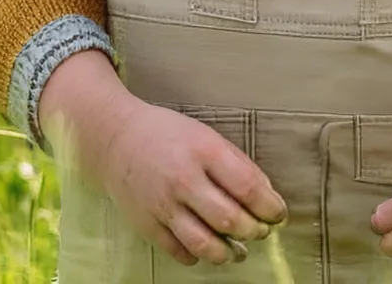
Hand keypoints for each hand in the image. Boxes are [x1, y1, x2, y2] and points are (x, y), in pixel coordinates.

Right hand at [36, 51, 284, 265]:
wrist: (114, 138)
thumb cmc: (167, 135)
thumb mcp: (207, 136)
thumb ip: (239, 165)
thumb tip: (267, 197)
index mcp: (203, 152)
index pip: (250, 189)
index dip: (272, 208)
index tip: (277, 214)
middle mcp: (183, 180)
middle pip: (231, 221)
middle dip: (255, 232)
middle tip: (259, 230)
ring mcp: (162, 205)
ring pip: (206, 245)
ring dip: (230, 253)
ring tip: (238, 250)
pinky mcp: (146, 224)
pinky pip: (180, 252)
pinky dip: (198, 256)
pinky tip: (205, 246)